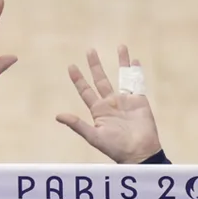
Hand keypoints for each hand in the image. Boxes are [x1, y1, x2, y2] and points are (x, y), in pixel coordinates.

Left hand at [57, 46, 163, 164]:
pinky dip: (136, 71)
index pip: (85, 91)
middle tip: (90, 50)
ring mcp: (125, 101)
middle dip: (95, 65)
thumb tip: (58, 116)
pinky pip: (137, 82)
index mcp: (98, 110)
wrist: (139, 152)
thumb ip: (77, 124)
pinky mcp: (139, 101)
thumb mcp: (94, 136)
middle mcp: (110, 103)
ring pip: (122, 76)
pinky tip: (134, 60)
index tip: (71, 66)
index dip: (78, 79)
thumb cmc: (116, 148)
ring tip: (120, 46)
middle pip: (101, 79)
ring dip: (121, 62)